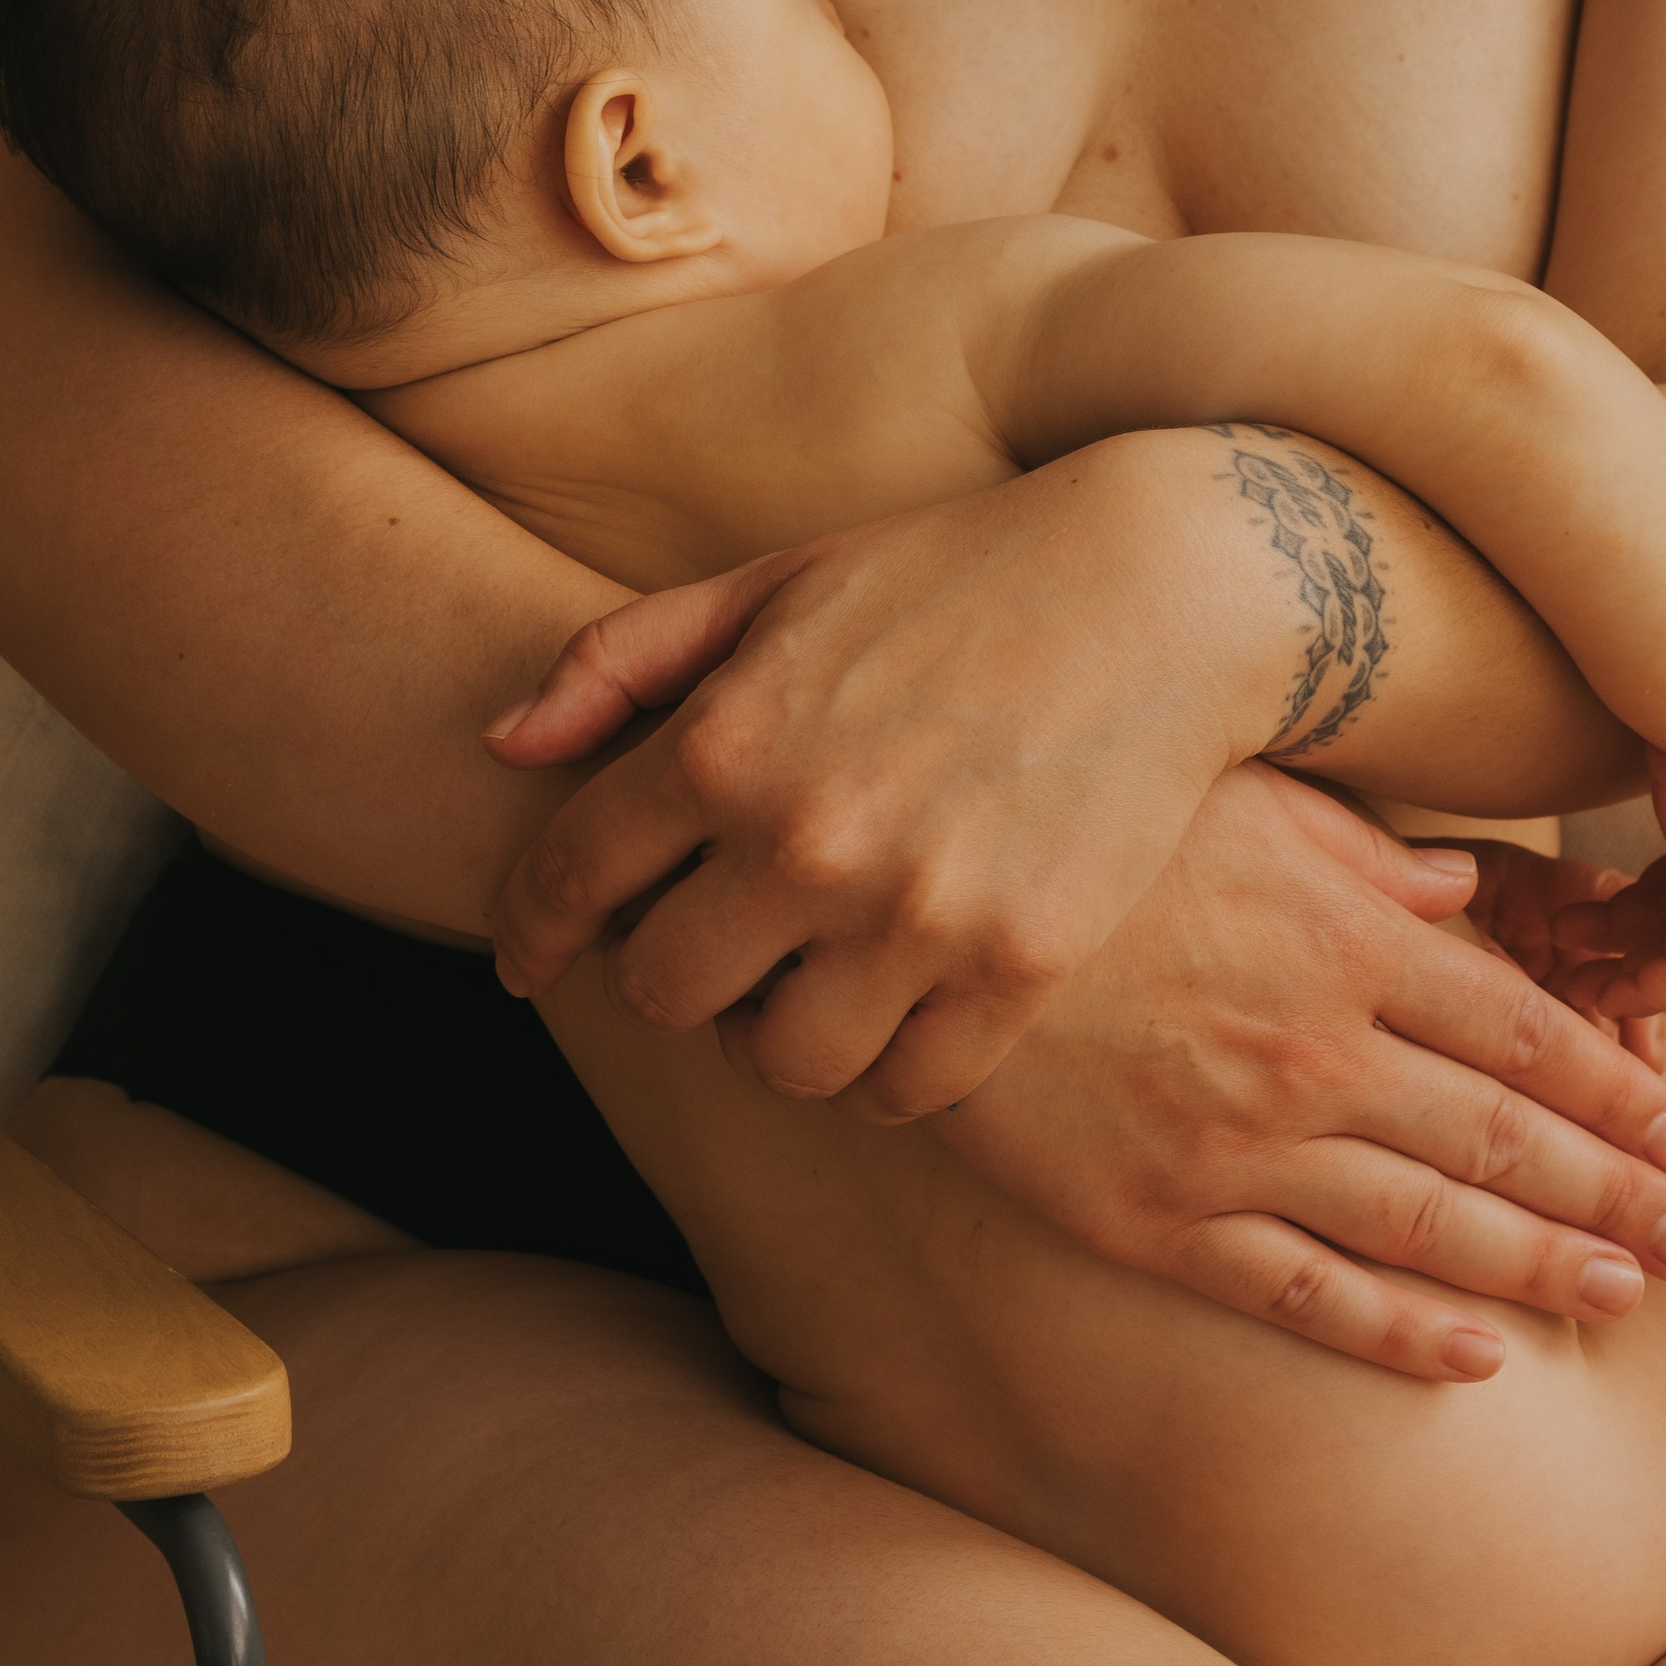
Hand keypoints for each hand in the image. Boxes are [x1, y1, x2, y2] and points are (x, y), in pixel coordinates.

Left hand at [486, 444, 1283, 1119]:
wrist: (1161, 588)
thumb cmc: (950, 575)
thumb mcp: (770, 582)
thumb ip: (620, 661)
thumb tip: (503, 746)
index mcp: (724, 740)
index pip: (570, 878)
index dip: (532, 928)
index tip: (532, 958)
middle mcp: (804, 839)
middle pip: (664, 993)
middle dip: (667, 973)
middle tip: (709, 941)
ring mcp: (915, 915)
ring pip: (780, 1065)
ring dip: (773, 1035)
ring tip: (800, 984)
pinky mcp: (1019, 966)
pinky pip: (905, 1090)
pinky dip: (880, 1071)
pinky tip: (887, 1013)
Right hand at [931, 765, 1665, 1381]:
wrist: (908, 908)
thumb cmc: (1082, 826)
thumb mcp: (1233, 794)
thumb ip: (1360, 849)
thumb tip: (1468, 889)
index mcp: (1338, 936)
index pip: (1518, 1026)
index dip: (1611, 1081)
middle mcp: (1307, 1050)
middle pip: (1501, 1136)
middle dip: (1617, 1189)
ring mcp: (1234, 1146)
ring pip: (1427, 1226)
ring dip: (1544, 1265)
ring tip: (1631, 1292)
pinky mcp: (1155, 1219)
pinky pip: (1304, 1294)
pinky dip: (1400, 1333)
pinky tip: (1478, 1357)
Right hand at [1540, 742, 1665, 1016]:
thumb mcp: (1664, 749)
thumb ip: (1651, 774)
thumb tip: (1618, 763)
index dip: (1631, 912)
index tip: (1578, 920)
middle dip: (1624, 949)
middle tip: (1568, 959)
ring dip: (1629, 974)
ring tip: (1576, 982)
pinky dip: (1647, 987)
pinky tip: (1604, 993)